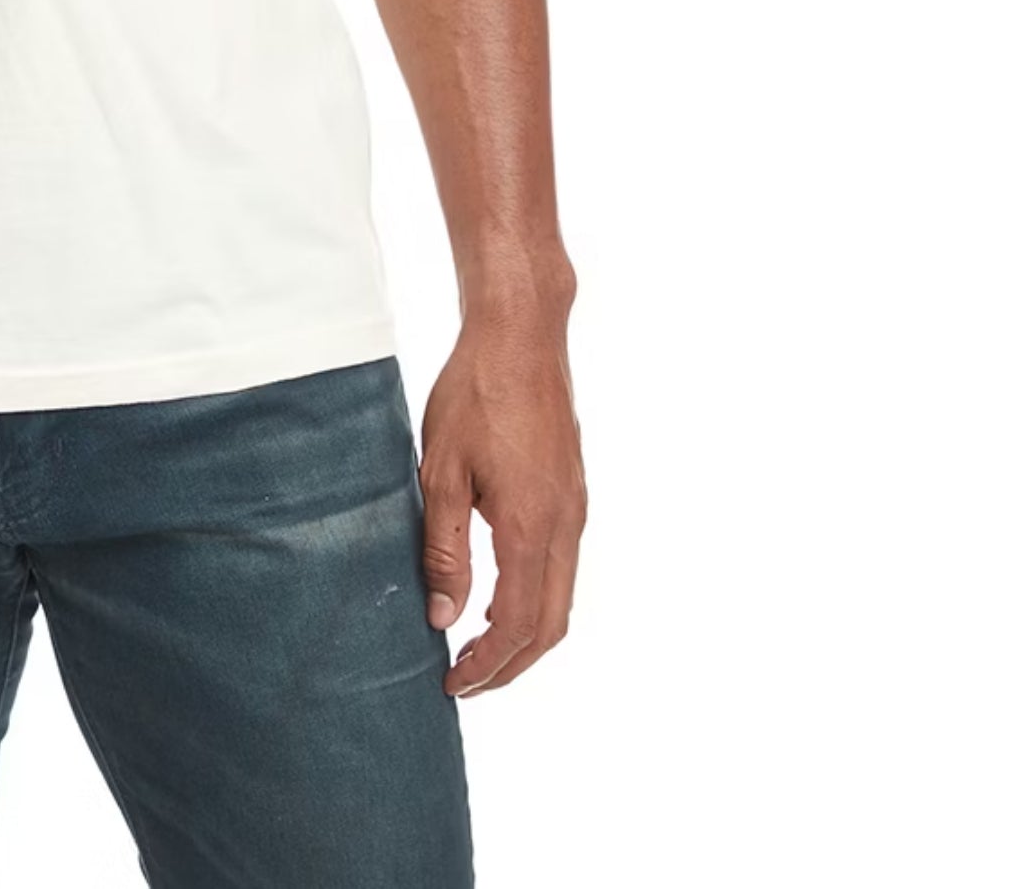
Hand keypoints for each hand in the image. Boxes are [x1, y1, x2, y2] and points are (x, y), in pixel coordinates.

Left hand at [419, 309, 585, 696]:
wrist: (521, 334)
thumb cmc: (475, 393)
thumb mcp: (442, 471)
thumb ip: (444, 550)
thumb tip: (443, 618)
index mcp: (531, 525)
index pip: (518, 624)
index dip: (487, 665)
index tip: (453, 684)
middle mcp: (566, 525)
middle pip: (551, 625)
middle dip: (511, 665)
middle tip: (466, 681)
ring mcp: (576, 508)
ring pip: (562, 597)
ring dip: (526, 634)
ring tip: (478, 647)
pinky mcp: (573, 492)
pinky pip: (563, 565)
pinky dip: (536, 598)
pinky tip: (500, 594)